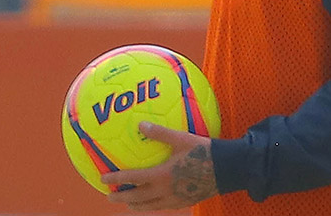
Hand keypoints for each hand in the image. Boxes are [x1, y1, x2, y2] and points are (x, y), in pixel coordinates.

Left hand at [100, 121, 216, 211]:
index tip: (103, 180)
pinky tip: (153, 203)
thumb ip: (160, 132)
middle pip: (138, 198)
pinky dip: (153, 206)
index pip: (133, 179)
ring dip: (136, 205)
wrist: (227, 169)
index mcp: (162, 175)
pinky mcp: (185, 202)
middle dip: (122, 197)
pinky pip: (164, 207)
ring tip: (128, 204)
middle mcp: (166, 190)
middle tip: (110, 197)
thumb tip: (141, 124)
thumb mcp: (181, 138)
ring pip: (151, 206)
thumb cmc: (204, 151)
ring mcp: (176, 199)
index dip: (116, 179)